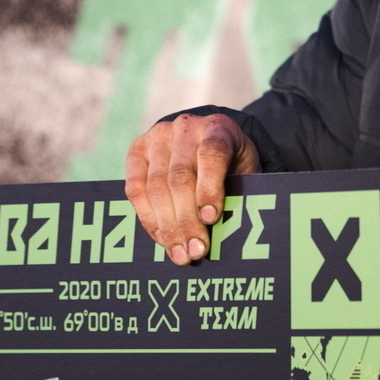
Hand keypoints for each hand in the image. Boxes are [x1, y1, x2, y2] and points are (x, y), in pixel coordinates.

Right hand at [124, 113, 258, 265]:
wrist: (207, 142)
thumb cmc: (231, 164)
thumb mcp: (244, 172)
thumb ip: (236, 194)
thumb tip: (225, 233)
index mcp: (218, 128)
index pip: (212, 154)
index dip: (209, 188)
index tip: (211, 219)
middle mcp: (185, 127)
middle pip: (181, 177)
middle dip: (187, 220)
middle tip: (196, 251)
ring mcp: (158, 137)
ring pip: (156, 186)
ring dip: (167, 226)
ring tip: (179, 253)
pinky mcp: (137, 151)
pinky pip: (135, 189)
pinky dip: (148, 218)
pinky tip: (161, 238)